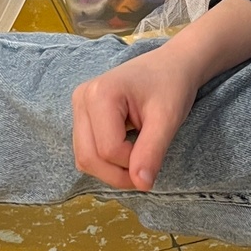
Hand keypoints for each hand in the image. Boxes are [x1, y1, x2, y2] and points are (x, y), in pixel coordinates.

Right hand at [70, 0, 250, 192]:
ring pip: (84, 158)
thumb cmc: (172, 86)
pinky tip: (127, 150)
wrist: (171, 65)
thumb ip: (152, 152)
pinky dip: (106, 161)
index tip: (155, 152)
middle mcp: (81, 99)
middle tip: (146, 170)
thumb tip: (141, 185)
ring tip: (138, 157)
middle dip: (118, 173)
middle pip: (88, 157)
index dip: (132, 163)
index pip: (108, 149)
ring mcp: (78, 106)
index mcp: (100, 94)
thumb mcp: (168, 119)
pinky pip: (86, 151)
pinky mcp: (81, 115)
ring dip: (111, 170)